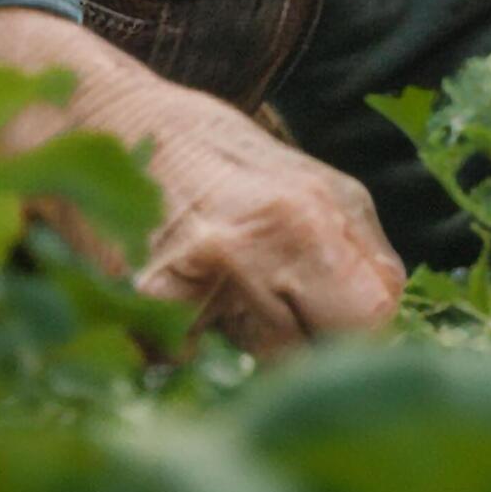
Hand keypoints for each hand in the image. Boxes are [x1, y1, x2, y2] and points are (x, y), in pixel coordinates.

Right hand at [0, 7, 403, 355]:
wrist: (100, 122)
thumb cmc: (213, 159)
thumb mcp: (310, 187)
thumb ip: (356, 256)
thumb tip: (390, 333)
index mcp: (323, 208)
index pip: (379, 315)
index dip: (360, 337)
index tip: (337, 336)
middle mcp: (274, 236)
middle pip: (328, 353)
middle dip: (311, 355)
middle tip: (278, 330)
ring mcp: (207, 271)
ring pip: (258, 370)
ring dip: (244, 355)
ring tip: (219, 300)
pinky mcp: (146, 301)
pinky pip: (185, 365)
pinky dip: (180, 349)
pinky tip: (172, 303)